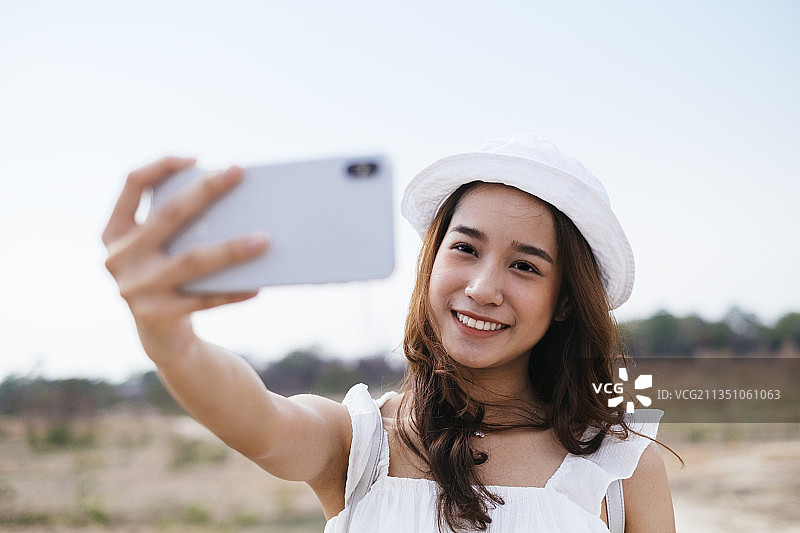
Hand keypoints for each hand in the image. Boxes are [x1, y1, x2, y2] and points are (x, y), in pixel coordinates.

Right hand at [102, 157, 267, 361]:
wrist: (161, 338)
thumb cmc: (169, 277)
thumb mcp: (158, 249)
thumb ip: (174, 224)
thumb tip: (231, 198)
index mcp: (114, 232)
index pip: (132, 184)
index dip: (162, 165)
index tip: (197, 157)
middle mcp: (118, 258)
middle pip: (169, 216)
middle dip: (206, 190)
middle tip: (239, 171)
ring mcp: (135, 289)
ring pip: (192, 261)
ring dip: (231, 249)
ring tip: (264, 239)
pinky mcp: (158, 316)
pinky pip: (205, 299)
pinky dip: (234, 291)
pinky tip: (258, 284)